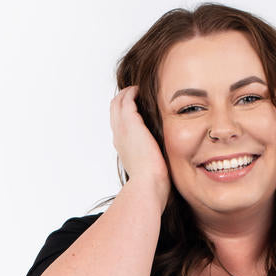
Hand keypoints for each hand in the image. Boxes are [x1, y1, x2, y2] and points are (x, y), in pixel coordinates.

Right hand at [110, 85, 170, 207]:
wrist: (147, 186)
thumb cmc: (152, 185)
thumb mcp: (149, 171)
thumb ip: (152, 162)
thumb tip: (162, 166)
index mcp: (123, 148)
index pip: (119, 126)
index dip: (125, 115)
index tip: (136, 110)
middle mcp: (119, 137)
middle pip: (114, 111)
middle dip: (123, 100)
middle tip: (135, 94)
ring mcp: (122, 129)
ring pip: (117, 102)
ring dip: (126, 93)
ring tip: (137, 89)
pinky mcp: (130, 122)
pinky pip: (127, 99)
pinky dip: (132, 92)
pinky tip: (141, 90)